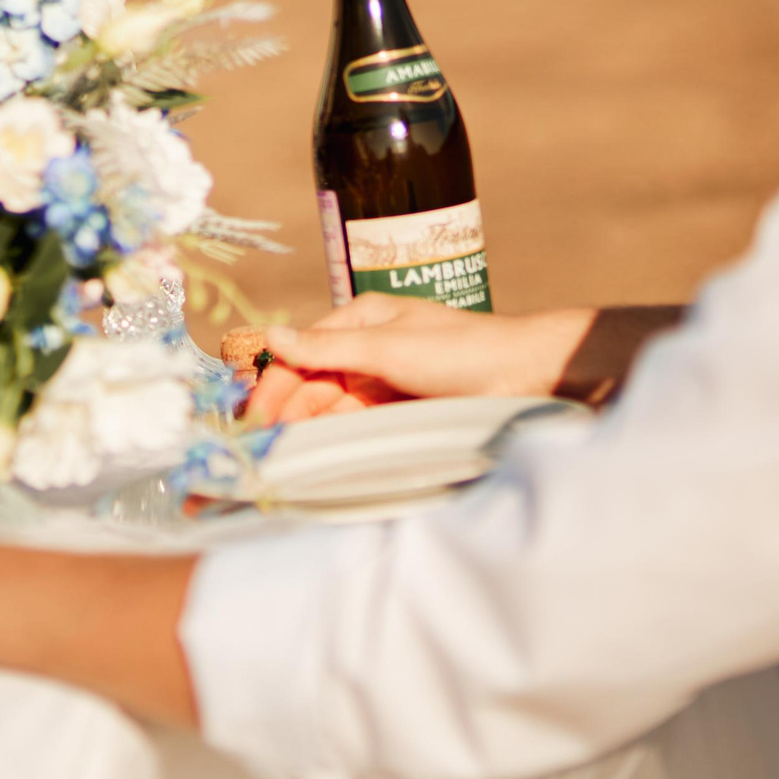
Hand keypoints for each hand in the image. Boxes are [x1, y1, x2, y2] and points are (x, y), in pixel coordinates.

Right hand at [243, 297, 594, 424]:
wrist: (522, 376)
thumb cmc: (458, 350)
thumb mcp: (387, 347)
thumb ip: (326, 349)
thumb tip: (271, 334)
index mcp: (360, 322)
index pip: (302, 353)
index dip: (275, 383)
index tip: (255, 416)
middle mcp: (366, 350)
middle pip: (312, 383)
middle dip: (285, 411)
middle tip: (262, 446)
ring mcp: (382, 382)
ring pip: (331, 407)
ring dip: (307, 429)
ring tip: (283, 456)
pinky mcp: (399, 411)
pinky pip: (357, 424)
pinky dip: (336, 438)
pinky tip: (319, 455)